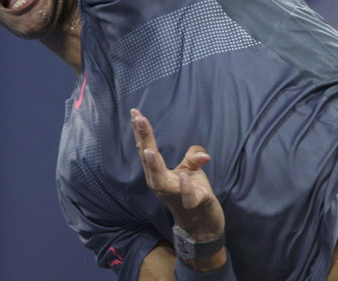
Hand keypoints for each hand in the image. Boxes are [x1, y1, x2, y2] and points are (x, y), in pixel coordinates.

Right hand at [130, 108, 224, 240]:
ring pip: (160, 180)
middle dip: (143, 139)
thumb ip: (192, 157)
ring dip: (154, 165)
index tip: (135, 111)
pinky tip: (184, 177)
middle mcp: (160, 183)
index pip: (147, 147)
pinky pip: (187, 196)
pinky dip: (185, 187)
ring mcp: (174, 194)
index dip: (141, 131)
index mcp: (158, 172)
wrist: (202, 227)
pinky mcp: (193, 203)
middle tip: (138, 119)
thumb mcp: (191, 170)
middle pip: (148, 159)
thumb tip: (202, 155)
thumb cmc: (193, 193)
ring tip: (149, 150)